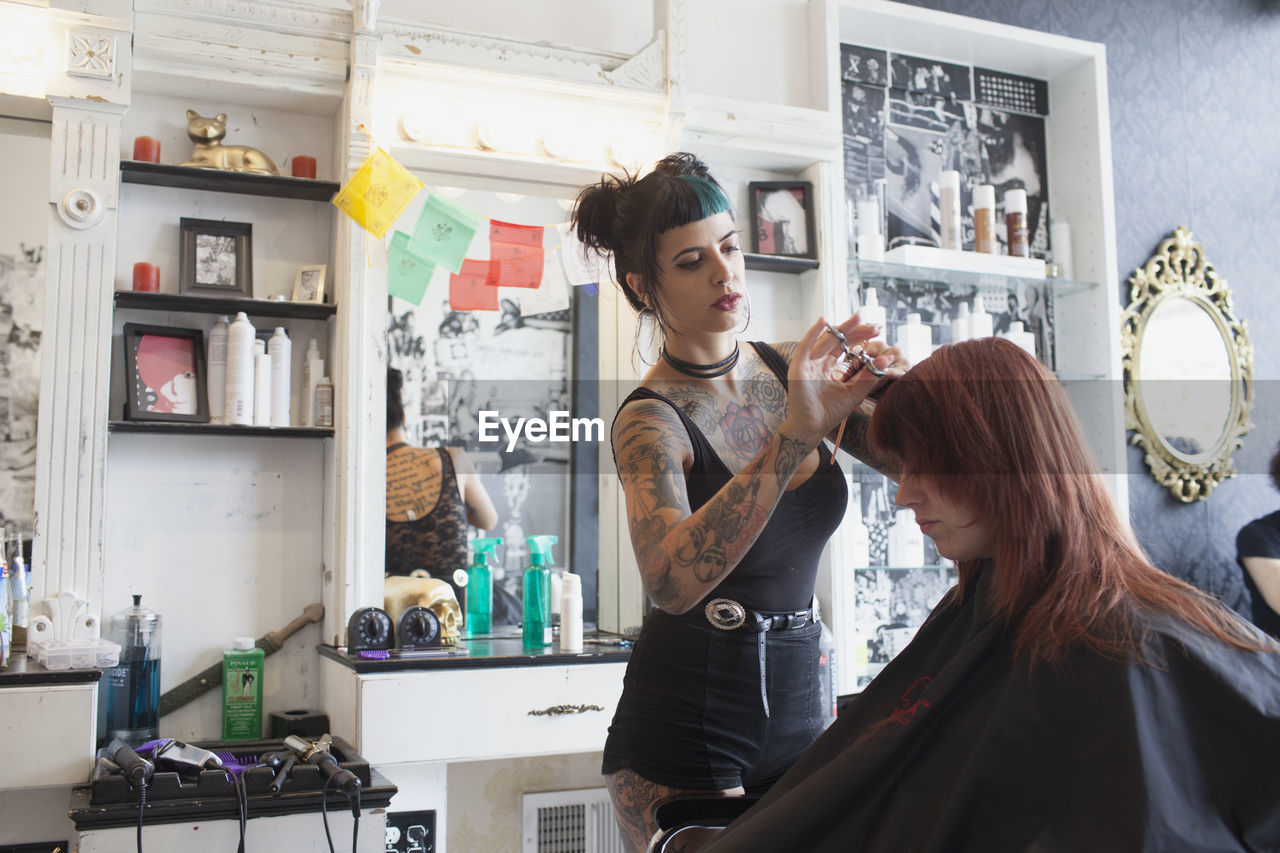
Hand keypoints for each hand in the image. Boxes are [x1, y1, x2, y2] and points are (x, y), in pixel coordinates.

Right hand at [782, 316, 894, 445]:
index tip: (877, 331)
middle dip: (856, 330)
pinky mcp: (797, 368)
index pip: (844, 345)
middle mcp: (816, 362)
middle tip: (875, 325)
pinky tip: (823, 321)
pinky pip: (804, 346)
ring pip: (825, 339)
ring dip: (841, 328)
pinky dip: (812, 333)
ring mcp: (806, 363)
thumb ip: (869, 376)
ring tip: (858, 318)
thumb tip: (887, 359)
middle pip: (836, 339)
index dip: (860, 337)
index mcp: (827, 366)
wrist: (813, 428)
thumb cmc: (830, 412)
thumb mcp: (855, 392)